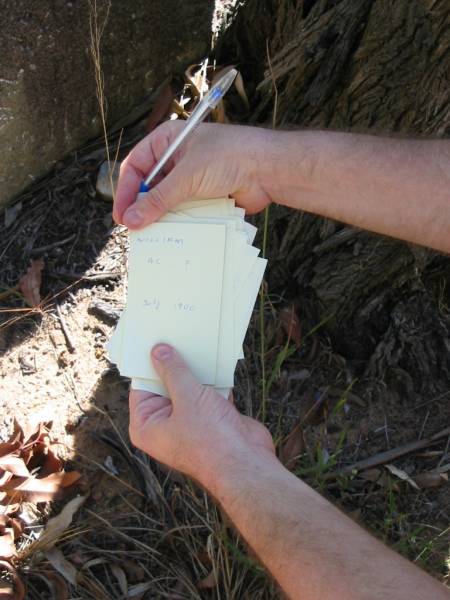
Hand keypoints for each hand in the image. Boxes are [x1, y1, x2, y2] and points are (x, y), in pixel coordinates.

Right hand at [113, 121, 272, 228]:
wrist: (268, 169)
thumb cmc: (229, 157)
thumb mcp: (188, 176)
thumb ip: (159, 199)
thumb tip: (132, 220)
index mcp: (167, 142)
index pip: (135, 167)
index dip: (126, 191)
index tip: (122, 215)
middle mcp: (175, 160)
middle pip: (148, 187)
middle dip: (141, 208)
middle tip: (133, 230)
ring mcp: (190, 180)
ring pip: (165, 203)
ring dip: (158, 218)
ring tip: (149, 237)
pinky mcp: (203, 198)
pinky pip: (183, 214)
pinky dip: (177, 225)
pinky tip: (172, 237)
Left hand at [128, 344, 274, 487]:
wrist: (247, 465)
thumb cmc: (210, 438)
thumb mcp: (187, 396)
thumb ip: (173, 371)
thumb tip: (159, 351)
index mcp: (147, 426)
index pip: (141, 387)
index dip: (148, 363)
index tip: (153, 338)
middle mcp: (165, 426)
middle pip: (166, 385)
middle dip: (175, 364)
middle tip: (176, 334)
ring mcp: (191, 423)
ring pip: (190, 388)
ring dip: (196, 370)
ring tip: (197, 341)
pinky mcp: (213, 420)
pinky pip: (210, 393)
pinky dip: (215, 380)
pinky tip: (218, 359)